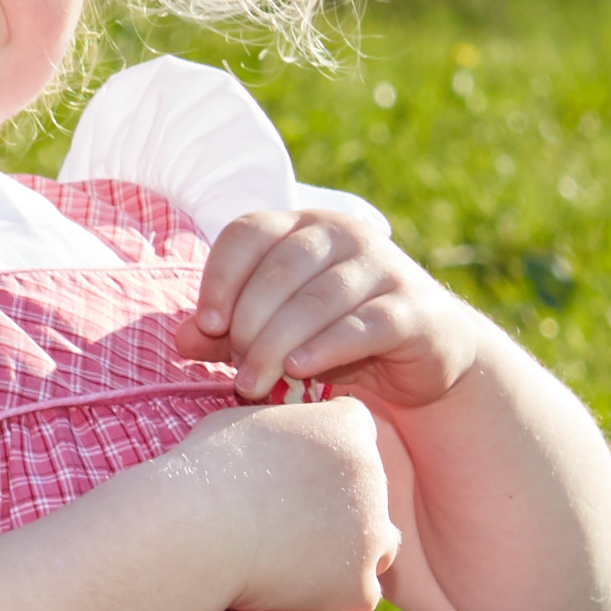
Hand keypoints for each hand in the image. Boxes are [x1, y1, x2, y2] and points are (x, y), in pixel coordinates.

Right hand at [178, 393, 406, 610]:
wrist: (198, 530)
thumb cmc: (208, 470)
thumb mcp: (244, 422)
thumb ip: (280, 430)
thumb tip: (277, 441)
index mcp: (346, 428)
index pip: (357, 429)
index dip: (329, 446)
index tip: (298, 463)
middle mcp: (372, 477)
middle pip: (369, 489)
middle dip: (338, 501)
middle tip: (287, 516)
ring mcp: (371, 534)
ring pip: (379, 544)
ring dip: (351, 550)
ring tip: (302, 558)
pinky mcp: (359, 584)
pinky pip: (360, 594)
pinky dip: (334, 596)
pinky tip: (297, 591)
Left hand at [197, 191, 480, 408]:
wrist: (426, 354)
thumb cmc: (337, 334)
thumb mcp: (276, 330)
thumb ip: (228, 330)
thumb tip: (183, 338)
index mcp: (303, 226)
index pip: (249, 232)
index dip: (220, 277)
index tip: (207, 324)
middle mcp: (343, 234)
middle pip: (280, 270)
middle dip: (249, 325)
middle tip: (238, 371)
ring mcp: (382, 266)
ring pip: (317, 300)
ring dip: (278, 344)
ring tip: (255, 383)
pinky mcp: (412, 307)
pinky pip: (363, 324)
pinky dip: (326, 347)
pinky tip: (299, 369)